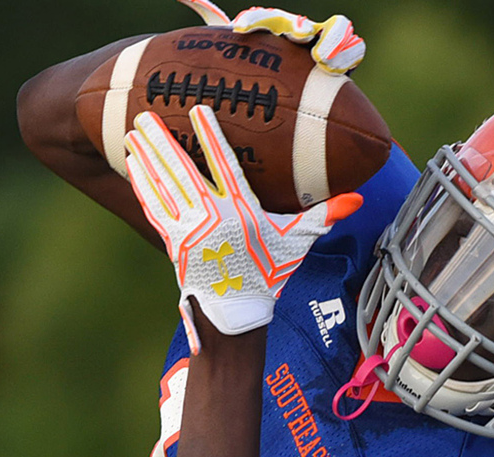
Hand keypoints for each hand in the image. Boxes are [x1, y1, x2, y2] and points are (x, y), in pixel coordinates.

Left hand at [123, 105, 361, 353]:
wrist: (236, 311)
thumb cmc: (269, 273)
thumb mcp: (298, 243)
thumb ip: (326, 216)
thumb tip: (359, 198)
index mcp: (240, 212)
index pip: (224, 165)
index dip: (210, 136)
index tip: (196, 109)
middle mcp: (210, 217)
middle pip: (181, 171)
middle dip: (162, 141)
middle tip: (143, 114)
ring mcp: (187, 230)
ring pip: (163, 186)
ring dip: (147, 157)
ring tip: (133, 132)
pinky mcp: (173, 241)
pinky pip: (154, 206)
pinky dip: (142, 184)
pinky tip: (133, 165)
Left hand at [176, 0, 365, 74]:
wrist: (292, 93)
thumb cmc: (259, 74)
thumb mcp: (234, 54)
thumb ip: (214, 21)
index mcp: (274, 30)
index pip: (266, 18)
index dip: (255, 21)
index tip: (241, 31)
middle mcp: (301, 34)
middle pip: (300, 22)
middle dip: (296, 27)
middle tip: (292, 36)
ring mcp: (325, 45)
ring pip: (337, 28)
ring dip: (331, 39)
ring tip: (323, 59)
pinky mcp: (346, 60)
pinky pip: (354, 47)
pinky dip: (348, 54)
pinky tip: (337, 69)